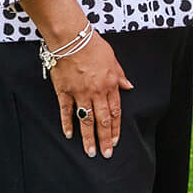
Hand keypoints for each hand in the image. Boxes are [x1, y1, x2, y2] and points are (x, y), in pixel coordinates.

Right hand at [50, 32, 133, 157]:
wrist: (72, 38)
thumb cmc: (93, 46)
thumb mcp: (113, 59)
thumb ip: (120, 75)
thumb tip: (128, 87)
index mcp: (111, 84)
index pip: (115, 112)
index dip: (115, 128)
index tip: (115, 141)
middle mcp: (97, 92)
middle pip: (102, 120)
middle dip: (105, 139)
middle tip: (105, 154)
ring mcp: (80, 93)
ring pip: (86, 120)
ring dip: (88, 138)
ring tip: (90, 152)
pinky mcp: (64, 91)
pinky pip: (66, 111)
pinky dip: (67, 124)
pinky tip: (69, 135)